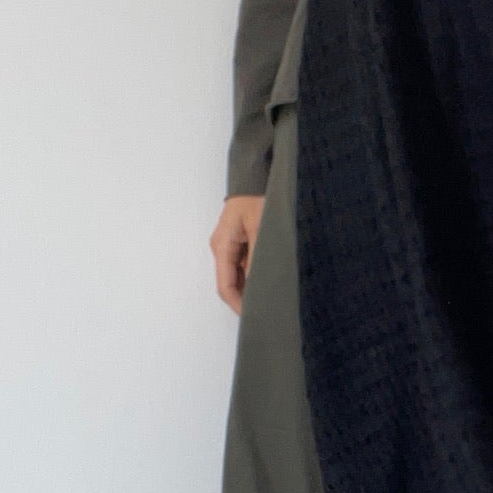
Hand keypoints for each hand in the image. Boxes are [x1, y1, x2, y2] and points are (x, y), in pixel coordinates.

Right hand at [211, 195, 264, 313]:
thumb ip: (258, 259)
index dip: (238, 304)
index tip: (253, 316)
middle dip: (246, 299)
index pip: (225, 286)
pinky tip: (269, 280)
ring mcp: (230, 245)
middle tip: (266, 310)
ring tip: (271, 297)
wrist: (257, 176)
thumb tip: (259, 287)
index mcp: (222, 246)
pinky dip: (254, 275)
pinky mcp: (239, 242)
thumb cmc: (258, 196)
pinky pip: (244, 265)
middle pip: (230, 283)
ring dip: (251, 287)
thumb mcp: (262, 230)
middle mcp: (222, 248)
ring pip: (238, 276)